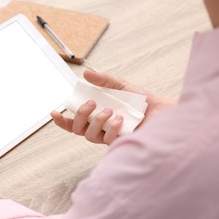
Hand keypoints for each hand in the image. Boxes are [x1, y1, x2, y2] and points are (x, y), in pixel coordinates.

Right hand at [51, 70, 175, 144]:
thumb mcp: (122, 86)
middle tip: (91, 103)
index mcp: (97, 117)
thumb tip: (86, 73)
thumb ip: (104, 81)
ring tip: (109, 111)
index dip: (62, 120)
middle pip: (78, 129)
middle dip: (80, 116)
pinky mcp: (120, 144)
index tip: (54, 111)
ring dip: (96, 121)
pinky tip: (120, 120)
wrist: (164, 112)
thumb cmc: (143, 102)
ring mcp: (110, 138)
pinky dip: (111, 128)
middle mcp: (101, 129)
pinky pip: (108, 140)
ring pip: (90, 136)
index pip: (75, 122)